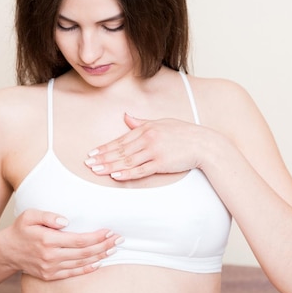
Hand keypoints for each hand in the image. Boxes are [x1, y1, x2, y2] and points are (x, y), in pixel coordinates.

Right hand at [0, 209, 122, 279]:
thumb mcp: (29, 216)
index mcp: (48, 240)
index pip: (79, 240)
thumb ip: (47, 216)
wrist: (6, 252)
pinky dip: (87, 269)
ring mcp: (51, 268)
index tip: (109, 231)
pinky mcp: (50, 276)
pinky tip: (99, 263)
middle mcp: (51, 256)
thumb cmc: (20, 230)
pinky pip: (73, 273)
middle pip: (84, 252)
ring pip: (81, 263)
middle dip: (104, 246)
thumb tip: (66, 220)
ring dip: (100, 257)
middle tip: (119, 240)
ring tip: (113, 249)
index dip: (97, 237)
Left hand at [84, 113, 205, 180]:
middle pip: (120, 151)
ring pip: (127, 161)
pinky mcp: (161, 163)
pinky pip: (141, 170)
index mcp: (146, 128)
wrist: (204, 144)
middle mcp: (148, 138)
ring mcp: (154, 151)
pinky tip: (115, 176)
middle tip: (88, 164)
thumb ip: (141, 122)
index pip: (120, 140)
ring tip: (96, 171)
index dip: (105, 148)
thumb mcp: (161, 123)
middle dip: (102, 158)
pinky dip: (127, 173)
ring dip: (110, 166)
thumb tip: (126, 116)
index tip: (92, 153)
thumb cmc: (184, 133)